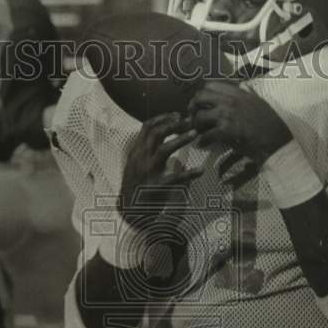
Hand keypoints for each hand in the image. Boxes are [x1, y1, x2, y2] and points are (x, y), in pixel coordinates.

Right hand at [118, 112, 200, 228]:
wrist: (128, 211)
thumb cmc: (134, 187)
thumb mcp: (136, 166)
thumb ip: (147, 154)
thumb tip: (166, 146)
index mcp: (136, 152)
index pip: (147, 128)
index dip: (163, 118)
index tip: (177, 115)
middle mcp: (141, 159)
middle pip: (155, 133)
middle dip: (173, 124)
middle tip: (189, 121)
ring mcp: (148, 172)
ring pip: (163, 149)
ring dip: (180, 139)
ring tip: (194, 134)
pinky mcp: (156, 187)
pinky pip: (174, 179)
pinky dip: (189, 174)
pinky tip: (200, 171)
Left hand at [188, 81, 291, 163]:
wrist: (275, 142)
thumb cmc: (270, 125)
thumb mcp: (260, 102)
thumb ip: (248, 93)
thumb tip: (243, 85)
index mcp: (238, 93)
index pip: (211, 85)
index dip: (202, 94)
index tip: (201, 103)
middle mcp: (230, 101)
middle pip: (200, 97)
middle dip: (193, 107)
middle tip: (193, 117)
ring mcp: (227, 115)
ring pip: (199, 116)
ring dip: (196, 125)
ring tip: (198, 132)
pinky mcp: (225, 131)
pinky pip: (205, 135)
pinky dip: (201, 141)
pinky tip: (202, 144)